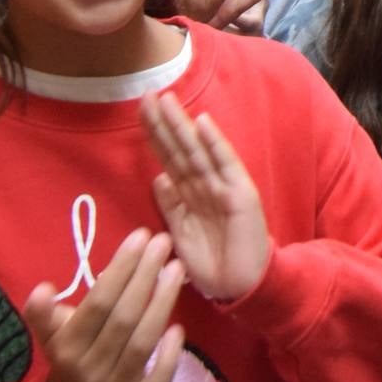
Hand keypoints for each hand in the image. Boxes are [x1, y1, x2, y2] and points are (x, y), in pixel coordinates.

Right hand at [24, 230, 185, 381]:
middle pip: (124, 319)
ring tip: (177, 268)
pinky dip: (170, 356)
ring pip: (142, 344)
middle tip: (163, 242)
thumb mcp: (50, 333)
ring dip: (163, 303)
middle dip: (146, 276)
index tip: (140, 236)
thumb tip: (44, 289)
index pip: (98, 304)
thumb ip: (43, 312)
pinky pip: (159, 381)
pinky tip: (178, 328)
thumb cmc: (70, 354)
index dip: (121, 269)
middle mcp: (89, 370)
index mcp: (66, 349)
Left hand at [142, 91, 269, 301]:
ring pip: (198, 151)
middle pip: (180, 148)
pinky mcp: (241, 193)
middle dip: (164, 122)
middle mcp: (206, 184)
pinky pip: (225, 165)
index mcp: (190, 193)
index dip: (155, 135)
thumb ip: (171, 206)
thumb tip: (159, 177)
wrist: (241, 287)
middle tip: (147, 95)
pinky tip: (203, 123)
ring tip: (168, 101)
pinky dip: (215, 143)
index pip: (169, 157)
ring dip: (183, 126)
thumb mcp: (181, 235)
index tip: (140, 110)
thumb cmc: (212, 264)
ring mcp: (224, 185)